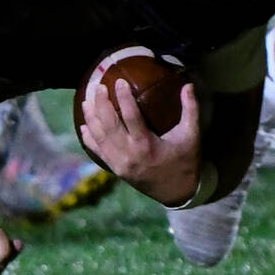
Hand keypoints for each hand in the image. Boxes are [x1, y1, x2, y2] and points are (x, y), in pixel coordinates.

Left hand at [77, 79, 203, 207]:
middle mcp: (129, 154)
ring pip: (99, 137)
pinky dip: (89, 138)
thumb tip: (189, 84)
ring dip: (91, 118)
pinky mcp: (115, 170)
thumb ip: (190, 109)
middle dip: (101, 104)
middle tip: (98, 86)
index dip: (123, 98)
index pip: (131, 116)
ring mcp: (119, 164)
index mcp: (147, 145)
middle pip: (109, 125)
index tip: (118, 82)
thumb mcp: (191, 135)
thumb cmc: (185, 161)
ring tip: (86, 101)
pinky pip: (98, 152)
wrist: (177, 192)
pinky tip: (83, 125)